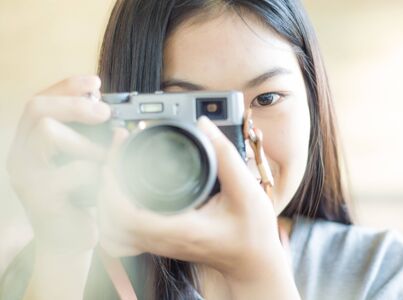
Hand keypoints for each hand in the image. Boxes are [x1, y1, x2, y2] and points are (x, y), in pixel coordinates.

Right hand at [7, 76, 110, 254]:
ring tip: (105, 157)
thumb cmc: (77, 196)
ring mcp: (26, 176)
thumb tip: (109, 109)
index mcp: (29, 142)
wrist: (67, 241)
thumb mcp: (78, 160)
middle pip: (37, 109)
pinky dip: (97, 169)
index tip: (95, 82)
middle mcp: (20, 155)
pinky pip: (74, 170)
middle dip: (74, 103)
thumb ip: (84, 136)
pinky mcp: (41, 198)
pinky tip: (105, 180)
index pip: (39, 101)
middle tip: (105, 112)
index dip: (66, 87)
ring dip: (87, 140)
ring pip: (48, 133)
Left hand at [98, 116, 286, 280]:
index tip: (118, 154)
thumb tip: (204, 124)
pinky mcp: (159, 240)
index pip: (126, 213)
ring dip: (107, 195)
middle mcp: (162, 238)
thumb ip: (226, 155)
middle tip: (119, 149)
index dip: (113, 183)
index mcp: (179, 228)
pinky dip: (113, 211)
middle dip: (107, 180)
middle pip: (110, 217)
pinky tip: (124, 194)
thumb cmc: (252, 232)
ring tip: (117, 166)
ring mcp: (158, 242)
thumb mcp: (247, 192)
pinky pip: (122, 231)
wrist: (252, 260)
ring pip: (112, 226)